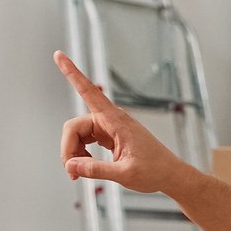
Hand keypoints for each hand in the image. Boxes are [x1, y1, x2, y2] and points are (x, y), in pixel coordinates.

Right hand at [55, 50, 197, 195]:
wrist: (171, 176)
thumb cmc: (155, 171)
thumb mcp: (125, 174)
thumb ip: (96, 169)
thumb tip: (71, 165)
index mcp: (117, 121)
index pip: (89, 92)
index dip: (72, 73)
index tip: (59, 55)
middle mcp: (111, 120)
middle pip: (74, 127)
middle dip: (69, 149)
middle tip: (72, 173)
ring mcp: (109, 128)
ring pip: (77, 134)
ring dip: (74, 153)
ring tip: (79, 173)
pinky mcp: (109, 136)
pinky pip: (85, 140)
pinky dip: (81, 154)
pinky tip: (86, 166)